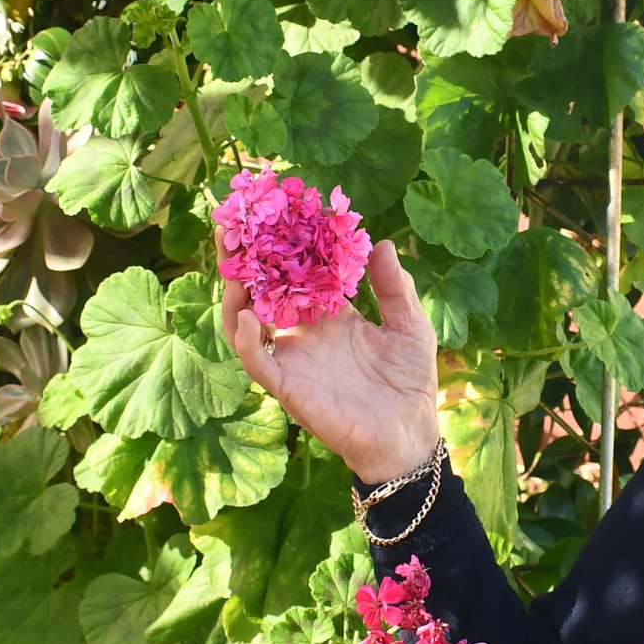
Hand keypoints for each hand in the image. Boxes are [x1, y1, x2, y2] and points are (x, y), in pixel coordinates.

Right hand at [221, 239, 440, 482]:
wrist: (409, 435)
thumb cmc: (410, 383)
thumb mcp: (410, 326)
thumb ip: (395, 288)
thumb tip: (382, 242)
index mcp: (331, 314)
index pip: (297, 270)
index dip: (285, 243)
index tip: (275, 207)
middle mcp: (304, 332)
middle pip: (262, 289)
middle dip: (245, 258)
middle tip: (232, 222)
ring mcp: (293, 358)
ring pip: (246, 322)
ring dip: (235, 292)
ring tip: (232, 260)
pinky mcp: (288, 387)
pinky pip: (257, 362)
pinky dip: (246, 340)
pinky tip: (247, 316)